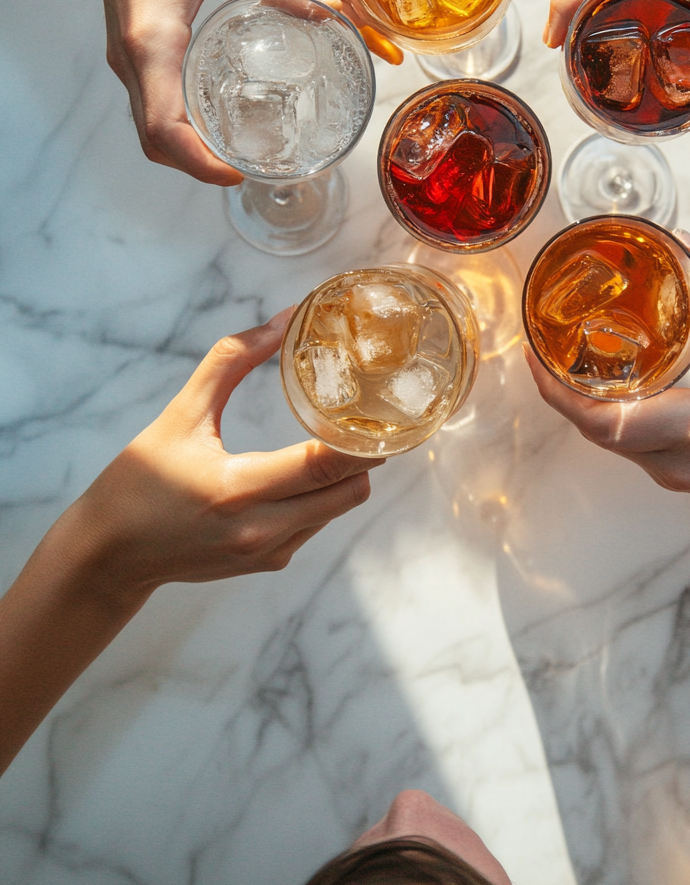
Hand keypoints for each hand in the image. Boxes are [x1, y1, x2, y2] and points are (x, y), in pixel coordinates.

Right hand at [0, 309, 379, 774]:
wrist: (108, 554)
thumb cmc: (139, 482)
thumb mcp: (182, 414)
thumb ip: (232, 362)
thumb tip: (282, 320)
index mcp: (239, 489)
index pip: (325, 466)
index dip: (364, 439)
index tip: (386, 409)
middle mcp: (262, 529)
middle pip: (348, 491)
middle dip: (364, 454)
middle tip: (367, 416)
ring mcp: (268, 552)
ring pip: (338, 509)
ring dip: (343, 475)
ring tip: (337, 437)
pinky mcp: (268, 564)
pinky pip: (316, 525)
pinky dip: (320, 496)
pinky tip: (301, 472)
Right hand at [89, 0, 328, 184]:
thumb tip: (329, 10)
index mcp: (151, 41)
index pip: (164, 128)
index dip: (198, 162)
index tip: (236, 173)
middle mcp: (132, 59)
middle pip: (156, 141)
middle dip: (198, 166)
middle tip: (247, 170)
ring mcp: (127, 58)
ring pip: (150, 126)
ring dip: (187, 150)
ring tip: (236, 153)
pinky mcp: (132, 50)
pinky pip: (152, 103)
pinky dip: (180, 124)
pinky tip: (217, 117)